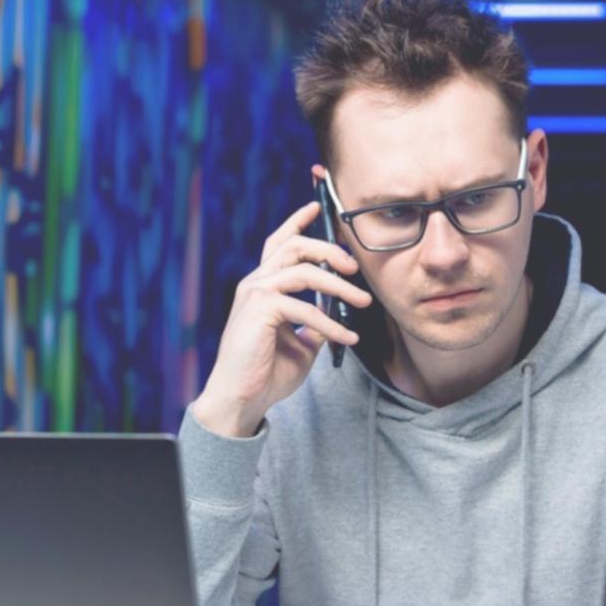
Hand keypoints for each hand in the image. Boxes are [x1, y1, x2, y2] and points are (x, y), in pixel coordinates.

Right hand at [192, 197, 373, 437]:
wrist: (241, 398)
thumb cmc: (266, 373)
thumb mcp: (300, 343)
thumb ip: (314, 323)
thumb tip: (334, 314)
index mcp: (263, 286)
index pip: (279, 243)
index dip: (297, 221)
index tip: (317, 207)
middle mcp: (256, 283)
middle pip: (295, 246)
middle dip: (329, 249)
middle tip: (355, 268)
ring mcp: (255, 294)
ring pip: (304, 271)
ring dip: (340, 286)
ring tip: (363, 302)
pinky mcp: (260, 310)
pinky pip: (306, 308)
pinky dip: (332, 324)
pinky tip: (348, 337)